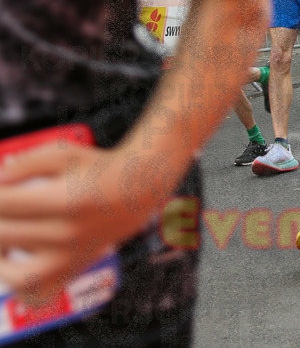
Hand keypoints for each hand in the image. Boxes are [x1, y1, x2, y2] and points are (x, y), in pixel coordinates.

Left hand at [0, 144, 170, 303]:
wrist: (138, 189)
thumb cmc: (99, 169)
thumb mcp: (63, 154)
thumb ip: (24, 164)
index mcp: (65, 202)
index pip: (3, 204)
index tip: (2, 190)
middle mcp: (69, 234)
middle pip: (3, 235)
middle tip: (5, 208)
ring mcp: (71, 258)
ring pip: (15, 276)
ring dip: (0, 257)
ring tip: (4, 239)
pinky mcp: (73, 269)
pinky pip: (38, 294)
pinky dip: (20, 287)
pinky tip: (17, 264)